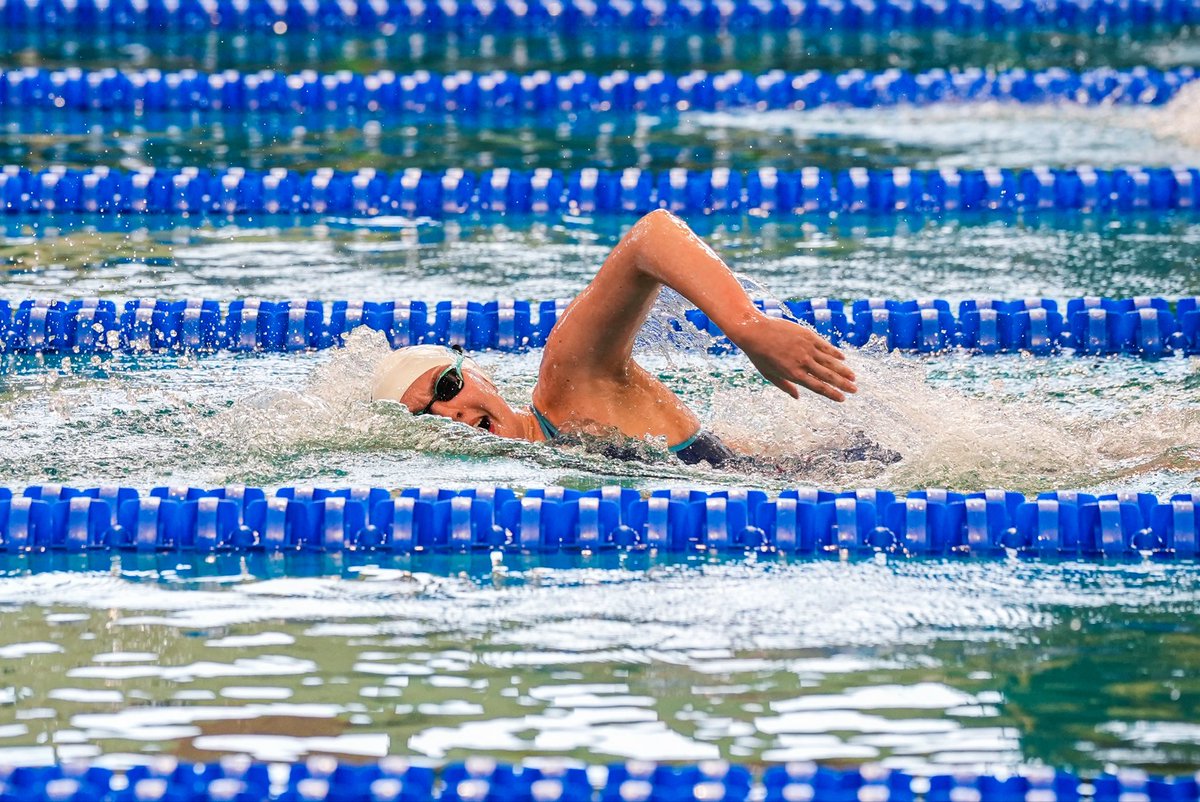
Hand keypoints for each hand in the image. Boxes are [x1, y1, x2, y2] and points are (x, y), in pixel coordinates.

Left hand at [733, 314, 857, 401]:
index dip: (832, 394)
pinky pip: (825, 346)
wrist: (755, 330)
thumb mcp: (769, 374)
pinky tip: (843, 358)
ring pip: (830, 361)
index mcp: (793, 374)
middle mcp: (803, 362)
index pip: (818, 387)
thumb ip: (785, 386)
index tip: (842, 399)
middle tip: (855, 390)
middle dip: (843, 384)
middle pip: (828, 376)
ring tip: (853, 377)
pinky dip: (835, 353)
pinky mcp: (808, 336)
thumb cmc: (759, 355)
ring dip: (843, 370)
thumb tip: (798, 397)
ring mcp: (807, 348)